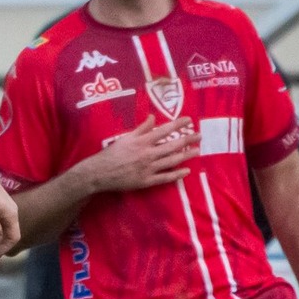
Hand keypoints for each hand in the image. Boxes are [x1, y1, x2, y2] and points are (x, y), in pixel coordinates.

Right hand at [78, 115, 199, 193]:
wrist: (99, 173)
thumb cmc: (110, 154)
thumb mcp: (124, 138)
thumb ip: (140, 129)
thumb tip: (152, 117)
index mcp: (142, 142)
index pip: (164, 131)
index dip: (178, 125)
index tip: (189, 120)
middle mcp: (148, 154)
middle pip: (173, 146)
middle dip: (188, 139)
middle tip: (199, 135)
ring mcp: (148, 168)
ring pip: (172, 161)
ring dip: (186, 155)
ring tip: (197, 151)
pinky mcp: (147, 181)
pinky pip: (165, 177)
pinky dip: (177, 174)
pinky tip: (186, 171)